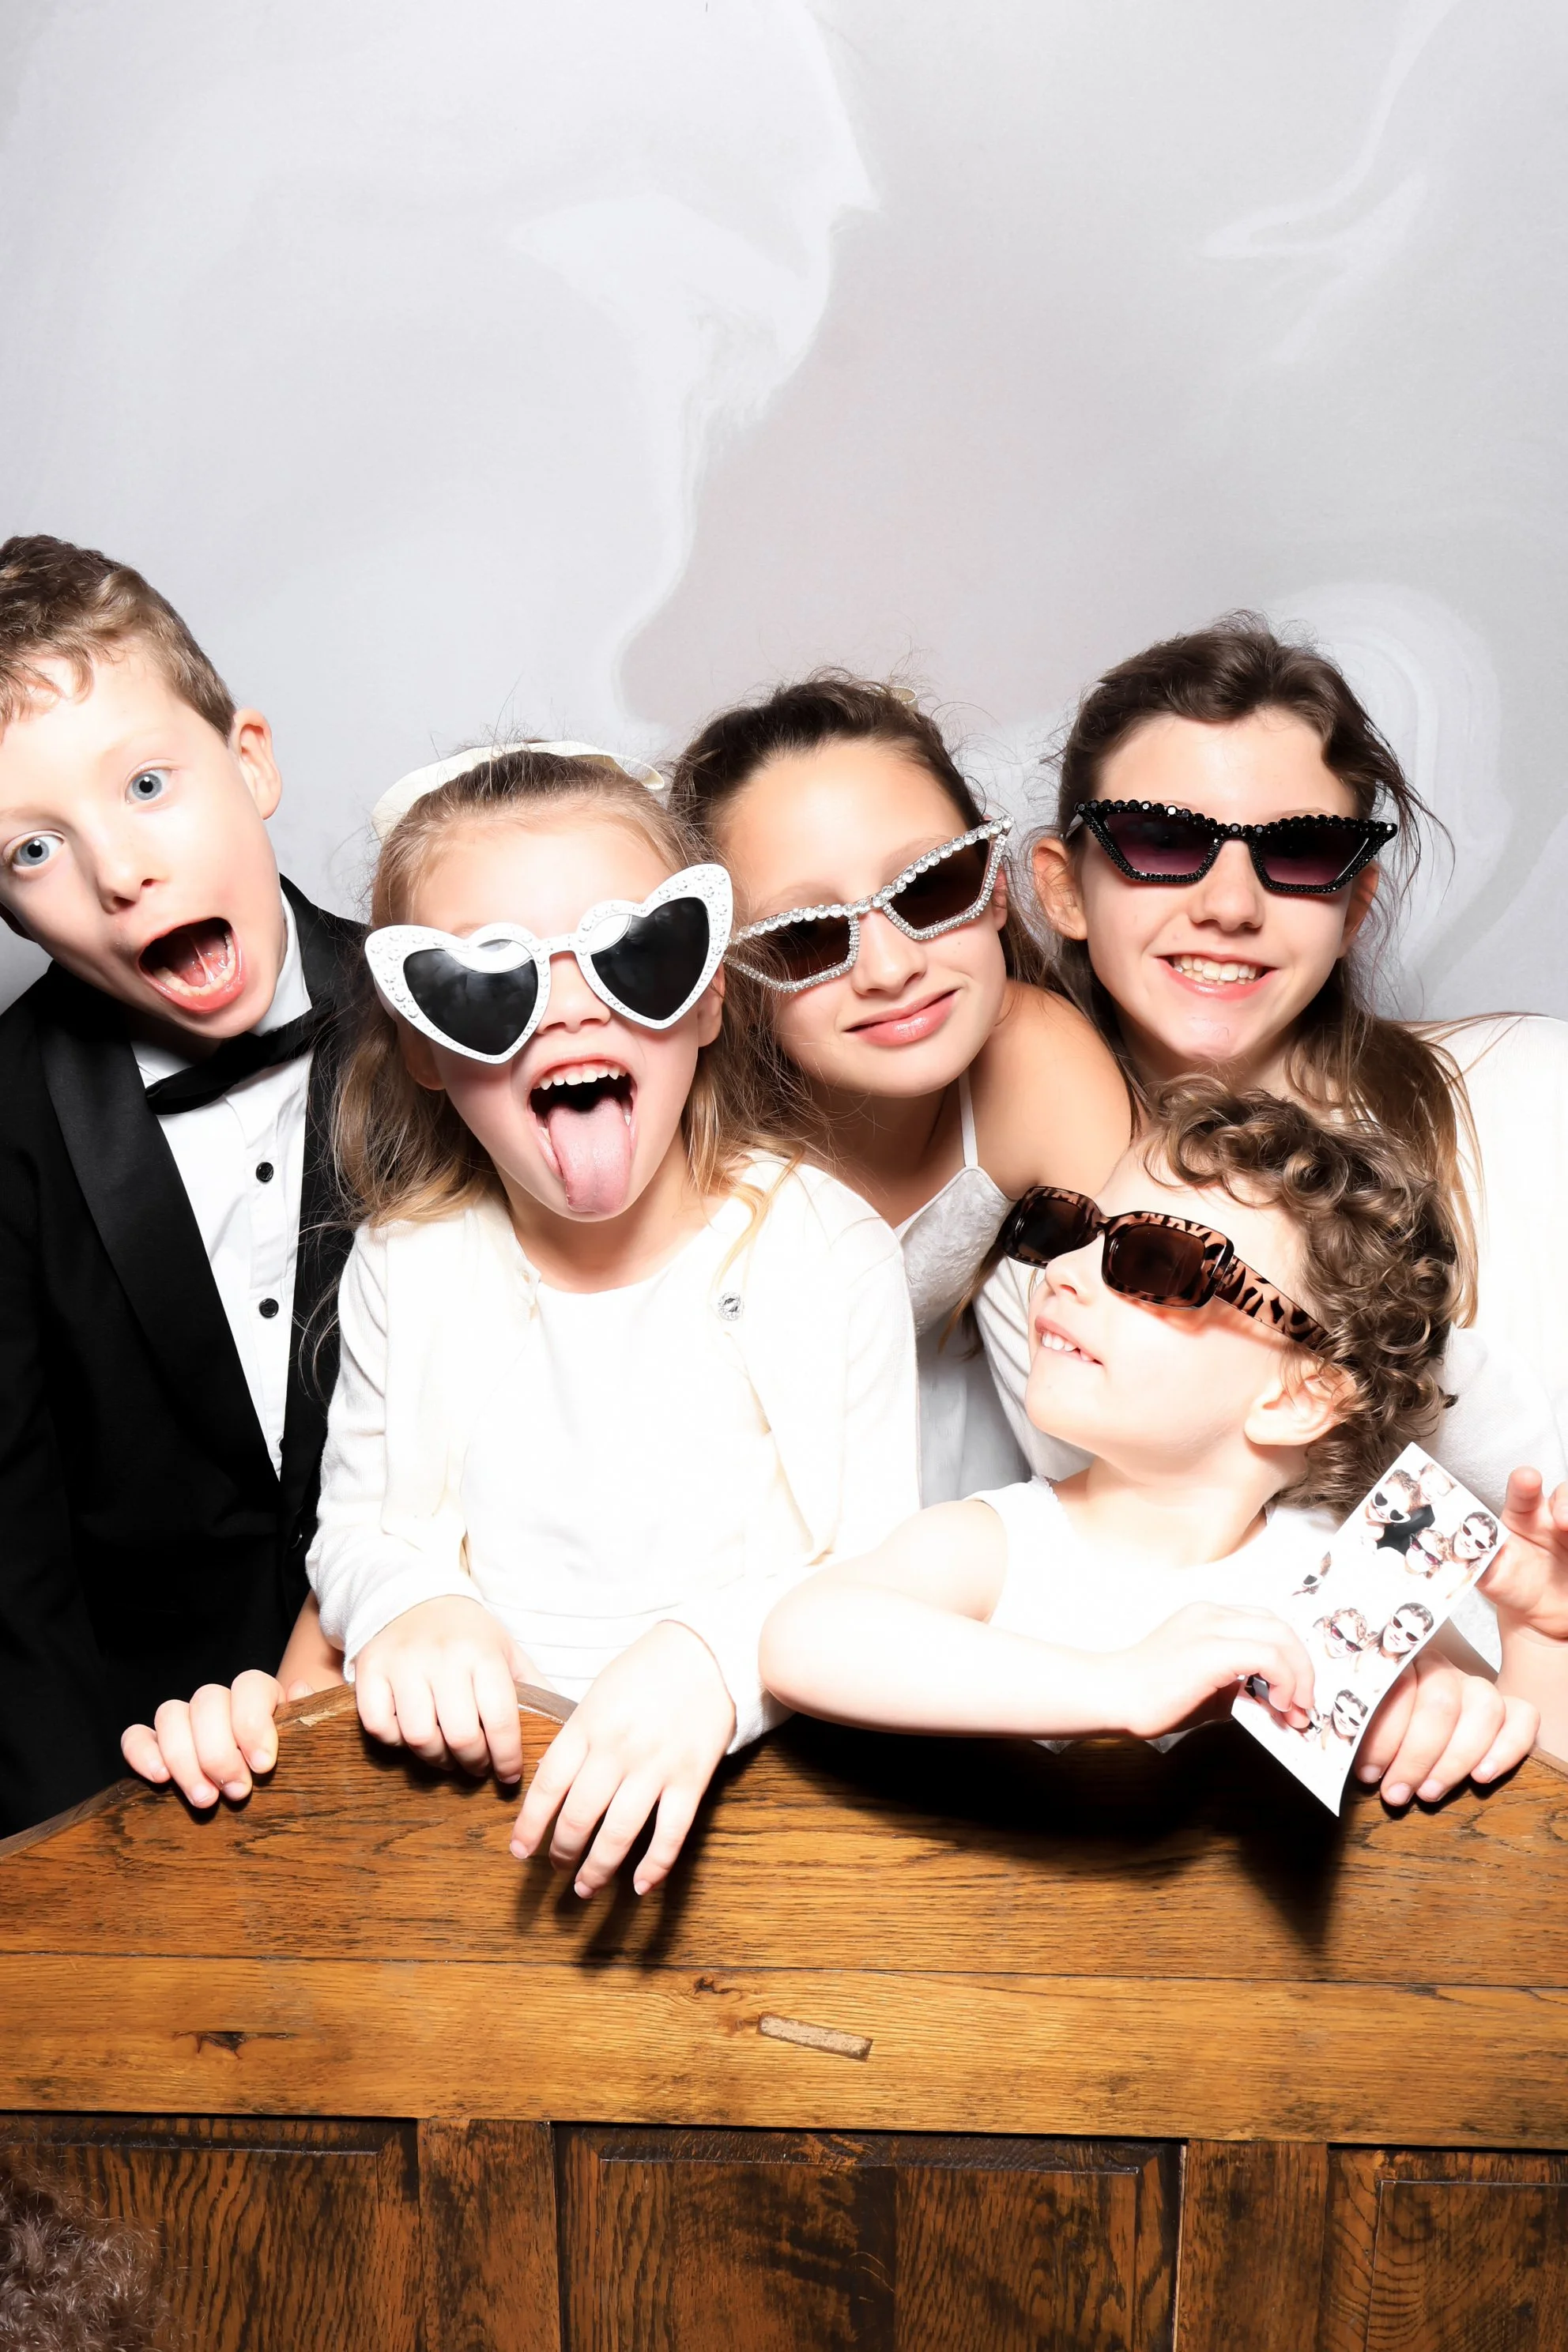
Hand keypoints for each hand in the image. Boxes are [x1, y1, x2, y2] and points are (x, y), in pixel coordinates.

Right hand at [121, 1668, 310, 1806]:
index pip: (250, 1685)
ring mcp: (184, 1721)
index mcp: (259, 1696)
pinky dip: (142, 1753)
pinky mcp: (154, 1746)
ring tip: (206, 1799)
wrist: (265, 1790)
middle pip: (207, 1701)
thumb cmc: (292, 1766)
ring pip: (171, 1714)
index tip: (263, 1765)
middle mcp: (219, 1702)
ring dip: (185, 1759)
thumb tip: (300, 1689)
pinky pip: (136, 1736)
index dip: (253, 1722)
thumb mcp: (309, 1744)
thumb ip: (310, 1716)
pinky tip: (160, 1779)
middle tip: (238, 1792)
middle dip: (220, 1751)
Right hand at [353, 1597, 533, 1782]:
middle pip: (460, 1736)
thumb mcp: (507, 1652)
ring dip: (436, 1758)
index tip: (509, 1774)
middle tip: (478, 1767)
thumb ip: (535, 1689)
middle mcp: (442, 1656)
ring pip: (419, 1737)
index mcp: (482, 1653)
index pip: (500, 1719)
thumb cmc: (469, 1636)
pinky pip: (379, 1726)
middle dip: (474, 1763)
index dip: (508, 1757)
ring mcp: (402, 1663)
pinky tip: (410, 1735)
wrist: (414, 1597)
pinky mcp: (369, 1669)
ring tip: (448, 1755)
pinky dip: (395, 1741)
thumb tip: (567, 1729)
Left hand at [511, 1622, 735, 1898]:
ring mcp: (656, 1767)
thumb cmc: (646, 1670)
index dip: (530, 1825)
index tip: (519, 1851)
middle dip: (562, 1851)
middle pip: (580, 1816)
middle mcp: (617, 1750)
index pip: (548, 1785)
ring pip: (619, 1833)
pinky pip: (670, 1833)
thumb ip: (577, 1737)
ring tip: (586, 1888)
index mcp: (588, 1725)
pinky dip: (655, 1865)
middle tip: (556, 1868)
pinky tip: (641, 1886)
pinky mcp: (692, 1779)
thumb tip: (553, 1784)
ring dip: (598, 1868)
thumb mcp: (598, 1694)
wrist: (706, 1652)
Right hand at [1116, 1602, 1315, 1740]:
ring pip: (1281, 1637)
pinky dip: (1285, 1681)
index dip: (1291, 1660)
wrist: (1113, 1697)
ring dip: (1299, 1676)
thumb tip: (1273, 1703)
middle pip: (1281, 1627)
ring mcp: (1211, 1627)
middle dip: (1303, 1668)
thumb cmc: (1150, 1696)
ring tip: (1295, 1709)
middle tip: (1305, 1706)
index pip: (1266, 1625)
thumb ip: (1237, 1687)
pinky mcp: (1211, 1650)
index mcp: (1208, 1616)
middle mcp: (1212, 1614)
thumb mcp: (1205, 1687)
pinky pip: (1268, 1656)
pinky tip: (1279, 1705)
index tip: (1296, 1696)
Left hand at [1354, 1646, 1537, 1805]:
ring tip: (1430, 1793)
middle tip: (1397, 1792)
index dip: (1382, 1735)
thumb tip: (1337, 1754)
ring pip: (1484, 1707)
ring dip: (1455, 1758)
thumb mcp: (1364, 1727)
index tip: (1367, 1774)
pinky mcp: (1512, 1707)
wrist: (1429, 1726)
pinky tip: (1481, 1777)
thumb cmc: (1385, 1735)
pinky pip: (1522, 1717)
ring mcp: (1478, 1686)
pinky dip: (1505, 1749)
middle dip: (1417, 1754)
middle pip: (1440, 1701)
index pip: (1395, 1688)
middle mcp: (1441, 1668)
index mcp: (1400, 1663)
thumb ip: (1355, 1732)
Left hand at [1478, 1468, 1567, 1638]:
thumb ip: (1476, 1561)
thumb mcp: (1489, 1575)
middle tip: (1562, 1520)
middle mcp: (1549, 1517)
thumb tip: (1459, 1551)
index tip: (1527, 1479)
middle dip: (1564, 1501)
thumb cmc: (1510, 1583)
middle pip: (1562, 1496)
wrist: (1538, 1612)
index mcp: (1520, 1516)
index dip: (1524, 1482)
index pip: (1521, 1492)